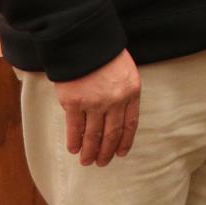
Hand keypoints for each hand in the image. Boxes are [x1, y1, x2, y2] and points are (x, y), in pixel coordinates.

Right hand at [54, 51, 141, 166]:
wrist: (85, 41)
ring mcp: (94, 102)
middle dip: (106, 151)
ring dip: (90, 150)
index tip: (120, 153)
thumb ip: (123, 92)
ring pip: (93, 134)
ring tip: (87, 161)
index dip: (125, 141)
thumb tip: (116, 115)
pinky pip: (75, 127)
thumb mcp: (125, 71)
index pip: (130, 123)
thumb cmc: (105, 54)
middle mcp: (115, 100)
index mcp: (132, 92)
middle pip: (112, 133)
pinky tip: (74, 149)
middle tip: (102, 163)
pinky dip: (74, 140)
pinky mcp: (74, 102)